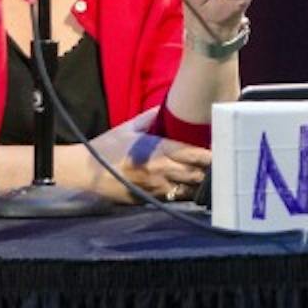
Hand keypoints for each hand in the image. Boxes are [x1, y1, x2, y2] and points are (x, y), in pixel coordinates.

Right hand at [70, 123, 210, 202]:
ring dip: (201, 184)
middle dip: (210, 170)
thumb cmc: (107, 147)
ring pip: (188, 189)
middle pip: (195, 174)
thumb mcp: (129, 127)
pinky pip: (175, 198)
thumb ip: (152, 117)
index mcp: (155, 150)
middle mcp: (158, 171)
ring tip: (213, 177)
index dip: (208, 153)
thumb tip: (172, 106)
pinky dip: (187, 193)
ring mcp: (155, 188)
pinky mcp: (149, 201)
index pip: (191, 153)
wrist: (84, 172)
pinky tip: (195, 188)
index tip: (221, 148)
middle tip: (223, 163)